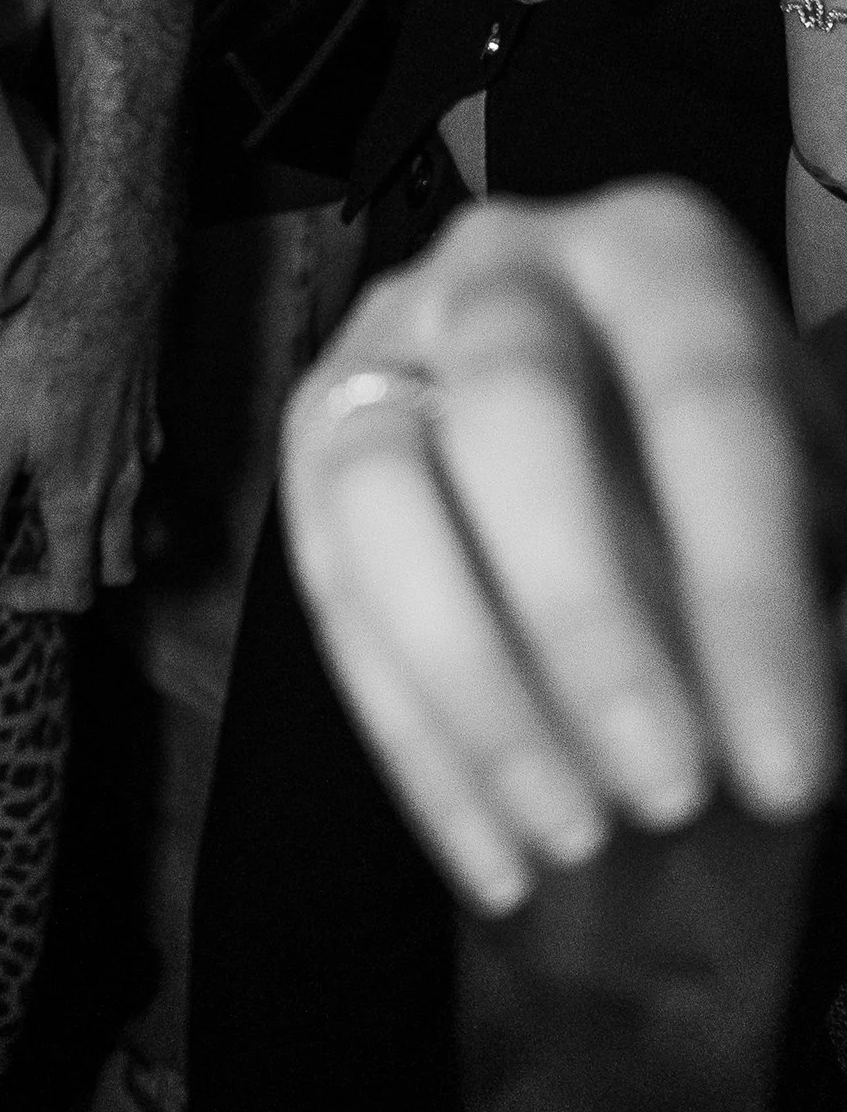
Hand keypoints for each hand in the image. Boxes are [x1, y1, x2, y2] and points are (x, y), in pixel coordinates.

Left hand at [0, 215, 164, 603]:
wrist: (104, 296)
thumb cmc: (43, 364)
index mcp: (79, 505)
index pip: (74, 589)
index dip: (35, 600)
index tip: (0, 585)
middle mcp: (123, 491)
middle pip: (117, 568)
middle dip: (79, 575)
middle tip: (32, 553)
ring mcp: (144, 455)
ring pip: (137, 524)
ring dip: (103, 535)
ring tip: (60, 508)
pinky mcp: (151, 420)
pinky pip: (142, 475)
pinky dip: (119, 487)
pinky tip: (87, 450)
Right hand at [282, 185, 843, 915]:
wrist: (642, 445)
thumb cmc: (751, 482)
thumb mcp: (824, 500)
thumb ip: (826, 590)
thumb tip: (794, 707)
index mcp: (656, 252)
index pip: (701, 397)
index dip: (744, 590)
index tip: (788, 772)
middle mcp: (501, 265)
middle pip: (512, 409)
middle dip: (586, 619)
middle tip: (669, 791)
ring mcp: (387, 342)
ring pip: (382, 486)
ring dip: (475, 684)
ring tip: (575, 836)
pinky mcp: (316, 438)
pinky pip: (327, 585)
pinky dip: (413, 740)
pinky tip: (500, 860)